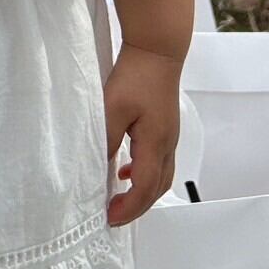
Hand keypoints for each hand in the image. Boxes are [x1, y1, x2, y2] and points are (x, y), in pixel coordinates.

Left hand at [103, 41, 182, 226]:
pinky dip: (143, 174)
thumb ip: (105, 140)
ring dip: (141, 193)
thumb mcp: (112, 109)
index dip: (127, 209)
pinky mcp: (164, 127)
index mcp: (155, 144)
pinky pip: (158, 161)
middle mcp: (167, 145)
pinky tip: (124, 169)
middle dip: (136, 207)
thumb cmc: (137, 76)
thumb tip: (98, 168)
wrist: (157, 50)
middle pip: (156, 189)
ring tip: (119, 198)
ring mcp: (169, 136)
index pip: (143, 189)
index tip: (108, 218)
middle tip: (113, 215)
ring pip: (160, 177)